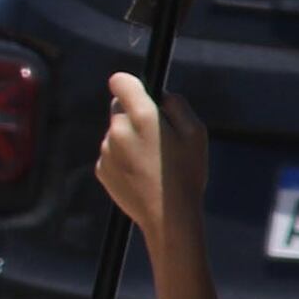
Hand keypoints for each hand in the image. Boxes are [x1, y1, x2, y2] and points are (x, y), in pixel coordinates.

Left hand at [93, 75, 207, 241]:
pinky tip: (142, 175)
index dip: (130, 84)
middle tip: (158, 136)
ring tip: (153, 163)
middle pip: (119, 108)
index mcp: (142, 117)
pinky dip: (124, 159)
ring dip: (130, 139)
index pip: (121, 82)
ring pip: (116, 132)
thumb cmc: (187, 174)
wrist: (168, 216)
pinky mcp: (101, 169)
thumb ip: (177, 105)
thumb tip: (160, 96)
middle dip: (135, 115)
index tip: (138, 91)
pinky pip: (112, 154)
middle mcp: (119, 130)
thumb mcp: (197, 133)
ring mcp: (107, 150)